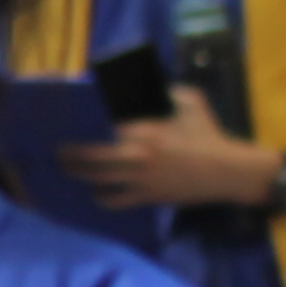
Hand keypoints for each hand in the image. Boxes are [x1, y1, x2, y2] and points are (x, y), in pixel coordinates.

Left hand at [63, 109, 284, 211]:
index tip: (71, 123)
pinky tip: (95, 194)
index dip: (84, 126)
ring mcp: (140, 179)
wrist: (228, 172)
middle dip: (69, 155)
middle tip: (57, 152)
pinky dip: (101, 198)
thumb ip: (170, 91)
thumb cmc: (209, 136)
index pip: (103, 127)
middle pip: (90, 157)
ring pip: (97, 180)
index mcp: (144, 131)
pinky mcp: (147, 196)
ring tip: (68, 171)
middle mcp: (136, 156)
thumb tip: (156, 85)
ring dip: (79, 176)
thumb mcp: (191, 104)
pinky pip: (115, 201)